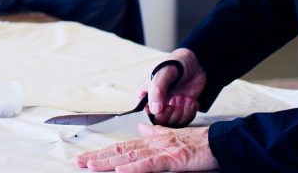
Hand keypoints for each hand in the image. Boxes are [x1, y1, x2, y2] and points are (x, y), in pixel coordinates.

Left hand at [77, 124, 217, 171]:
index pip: (122, 146)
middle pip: (120, 150)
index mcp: (152, 140)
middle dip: (98, 157)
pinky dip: (133, 167)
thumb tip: (140, 129)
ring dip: (109, 161)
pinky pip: (149, 164)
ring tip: (91, 165)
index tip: (86, 157)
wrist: (219, 141)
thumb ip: (155, 133)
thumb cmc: (198, 143)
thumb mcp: (172, 137)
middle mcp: (152, 143)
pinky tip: (119, 170)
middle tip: (79, 162)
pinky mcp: (172, 159)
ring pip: (130, 156)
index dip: (103, 152)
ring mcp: (161, 151)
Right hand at [142, 49, 206, 126]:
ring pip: (173, 123)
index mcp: (144, 96)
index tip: (167, 106)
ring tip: (185, 97)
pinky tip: (191, 100)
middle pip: (160, 122)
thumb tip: (155, 110)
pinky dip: (190, 111)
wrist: (196, 63)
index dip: (157, 115)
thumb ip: (157, 90)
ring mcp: (168, 108)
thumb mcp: (163, 73)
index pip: (145, 115)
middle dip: (172, 112)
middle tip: (178, 98)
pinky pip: (184, 120)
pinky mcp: (181, 111)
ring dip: (182, 111)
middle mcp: (155, 104)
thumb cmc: (175, 63)